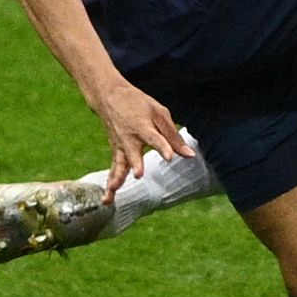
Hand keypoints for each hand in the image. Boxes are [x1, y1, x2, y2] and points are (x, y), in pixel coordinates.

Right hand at [90, 77, 194, 203]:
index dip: (163, 147)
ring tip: (112, 191)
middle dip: (136, 164)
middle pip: (133, 152)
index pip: (155, 137)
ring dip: (116, 179)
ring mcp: (120, 146)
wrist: (110, 97)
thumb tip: (188, 155)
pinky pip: (113, 169)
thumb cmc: (138, 104)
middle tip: (138, 175)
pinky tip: (107, 199)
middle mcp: (130, 138)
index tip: (170, 157)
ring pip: (118, 164)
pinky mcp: (115, 152)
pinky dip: (110, 182)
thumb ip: (173, 135)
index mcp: (143, 125)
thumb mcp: (159, 113)